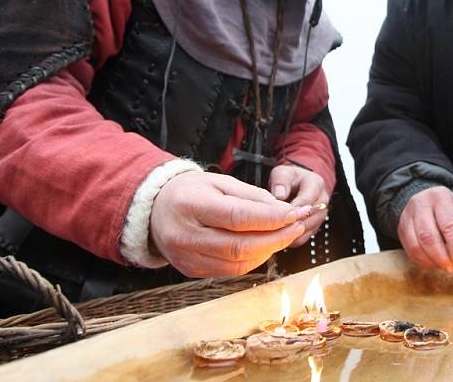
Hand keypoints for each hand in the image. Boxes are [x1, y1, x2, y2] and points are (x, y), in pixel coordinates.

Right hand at [149, 171, 304, 276]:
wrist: (155, 210)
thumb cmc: (190, 191)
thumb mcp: (219, 181)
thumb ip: (251, 196)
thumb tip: (283, 211)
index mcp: (191, 205)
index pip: (237, 217)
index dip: (271, 218)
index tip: (294, 214)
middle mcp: (186, 235)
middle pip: (240, 245)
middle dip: (276, 237)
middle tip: (297, 226)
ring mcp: (187, 258)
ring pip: (238, 263)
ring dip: (268, 251)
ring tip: (285, 235)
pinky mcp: (191, 271)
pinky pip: (230, 271)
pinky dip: (253, 260)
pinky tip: (265, 246)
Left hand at [268, 164, 328, 246]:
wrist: (295, 185)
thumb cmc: (289, 180)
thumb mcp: (282, 173)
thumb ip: (281, 181)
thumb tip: (280, 195)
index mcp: (316, 185)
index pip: (308, 199)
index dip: (293, 208)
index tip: (280, 213)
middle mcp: (322, 201)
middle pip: (311, 216)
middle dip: (293, 221)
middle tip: (276, 225)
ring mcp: (319, 216)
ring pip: (308, 229)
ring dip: (292, 231)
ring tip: (276, 231)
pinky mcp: (313, 228)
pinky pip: (304, 238)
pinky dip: (292, 239)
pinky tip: (280, 236)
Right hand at [397, 186, 452, 271]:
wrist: (425, 200)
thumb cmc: (446, 211)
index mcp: (440, 197)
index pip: (448, 225)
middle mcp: (420, 204)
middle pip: (428, 236)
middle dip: (441, 257)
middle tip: (452, 267)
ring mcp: (407, 216)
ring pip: (416, 246)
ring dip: (431, 262)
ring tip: (443, 266)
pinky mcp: (400, 229)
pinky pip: (410, 251)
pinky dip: (423, 261)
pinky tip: (432, 262)